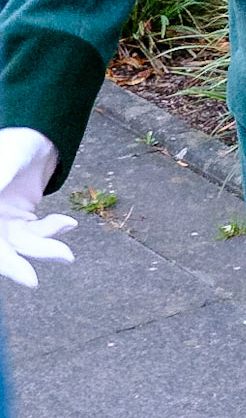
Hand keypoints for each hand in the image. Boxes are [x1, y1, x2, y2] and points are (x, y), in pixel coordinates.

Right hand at [0, 129, 74, 288]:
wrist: (38, 136)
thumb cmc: (16, 143)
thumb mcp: (9, 158)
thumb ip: (1, 175)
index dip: (2, 261)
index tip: (23, 276)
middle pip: (0, 250)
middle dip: (15, 266)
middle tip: (31, 281)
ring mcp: (5, 221)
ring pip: (22, 244)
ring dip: (44, 247)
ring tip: (65, 251)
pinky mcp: (23, 219)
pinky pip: (38, 233)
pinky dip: (53, 230)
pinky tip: (67, 223)